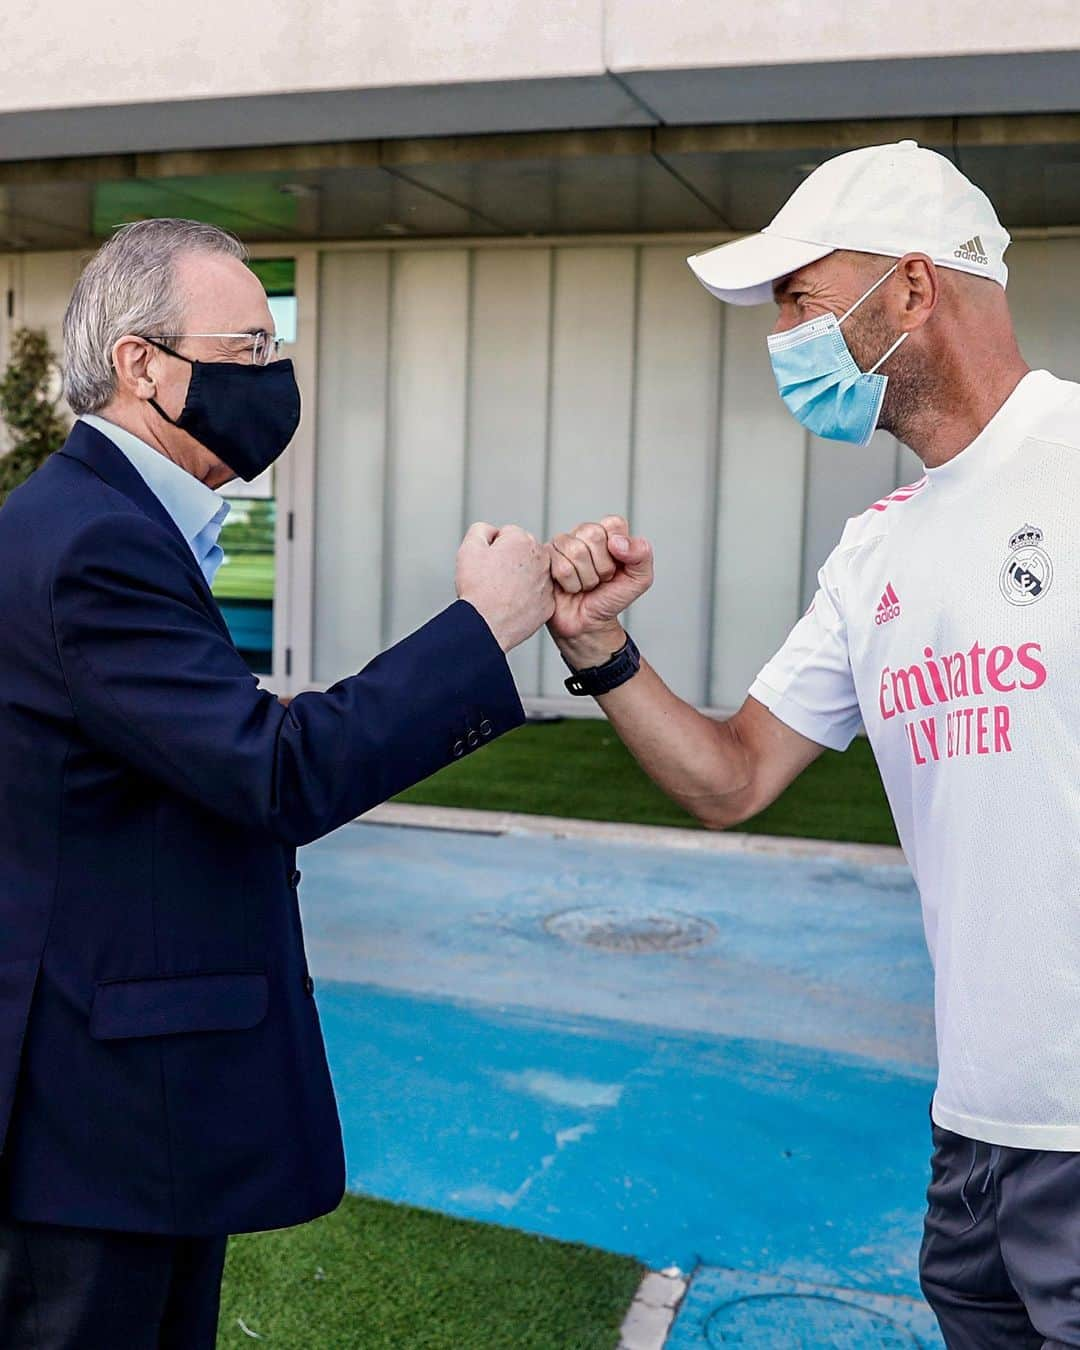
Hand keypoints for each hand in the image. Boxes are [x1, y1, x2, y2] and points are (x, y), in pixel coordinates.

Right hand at [456, 522, 554, 652]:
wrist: (486, 624)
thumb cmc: (477, 589)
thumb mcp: (469, 547)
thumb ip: (481, 529)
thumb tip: (492, 532)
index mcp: (522, 540)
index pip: (507, 535)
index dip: (492, 549)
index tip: (487, 563)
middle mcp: (541, 558)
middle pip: (522, 553)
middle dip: (510, 561)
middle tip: (493, 578)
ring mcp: (547, 582)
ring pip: (531, 574)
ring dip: (519, 579)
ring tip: (502, 592)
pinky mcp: (548, 603)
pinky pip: (537, 595)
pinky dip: (526, 598)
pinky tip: (511, 604)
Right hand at [547, 515, 653, 666]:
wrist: (588, 624)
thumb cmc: (610, 598)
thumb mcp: (640, 579)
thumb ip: (642, 555)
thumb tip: (617, 542)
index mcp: (606, 533)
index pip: (614, 523)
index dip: (619, 549)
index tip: (617, 566)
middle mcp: (582, 534)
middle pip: (593, 534)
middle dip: (602, 566)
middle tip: (600, 579)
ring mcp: (561, 546)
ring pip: (576, 551)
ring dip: (586, 578)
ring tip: (585, 585)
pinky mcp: (544, 559)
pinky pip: (561, 567)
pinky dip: (571, 585)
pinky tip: (570, 588)